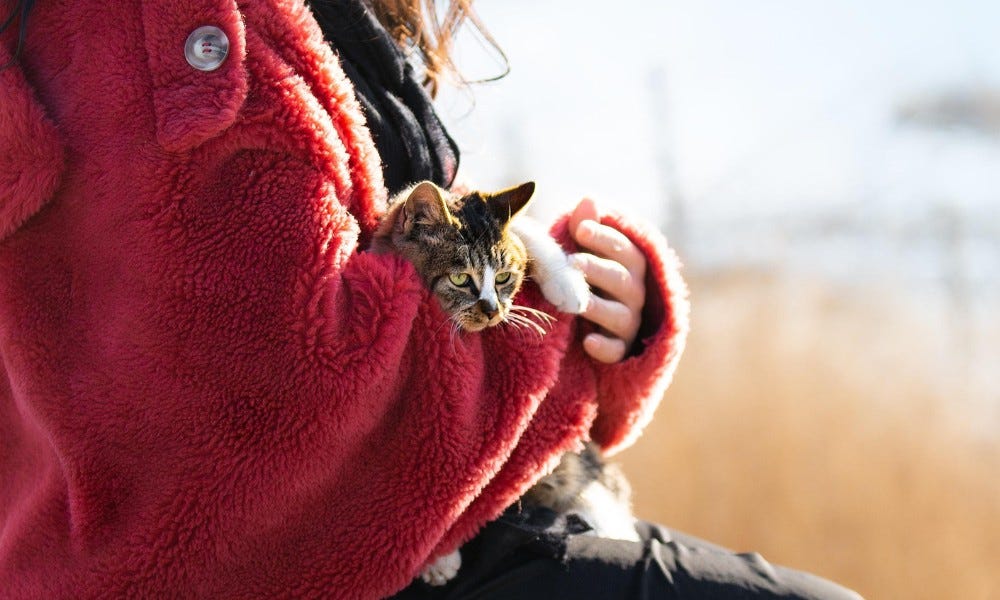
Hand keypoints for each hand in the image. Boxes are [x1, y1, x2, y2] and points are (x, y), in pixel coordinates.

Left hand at [568, 198, 646, 362]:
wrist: (586, 327)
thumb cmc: (586, 280)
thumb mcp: (582, 252)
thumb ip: (585, 228)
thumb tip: (588, 199)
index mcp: (630, 267)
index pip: (625, 250)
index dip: (604, 238)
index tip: (579, 228)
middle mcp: (634, 294)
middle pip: (623, 280)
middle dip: (599, 269)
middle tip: (573, 263)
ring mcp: (628, 324)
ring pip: (620, 315)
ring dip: (598, 306)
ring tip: (574, 302)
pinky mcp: (619, 351)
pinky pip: (616, 351)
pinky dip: (605, 347)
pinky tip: (588, 342)